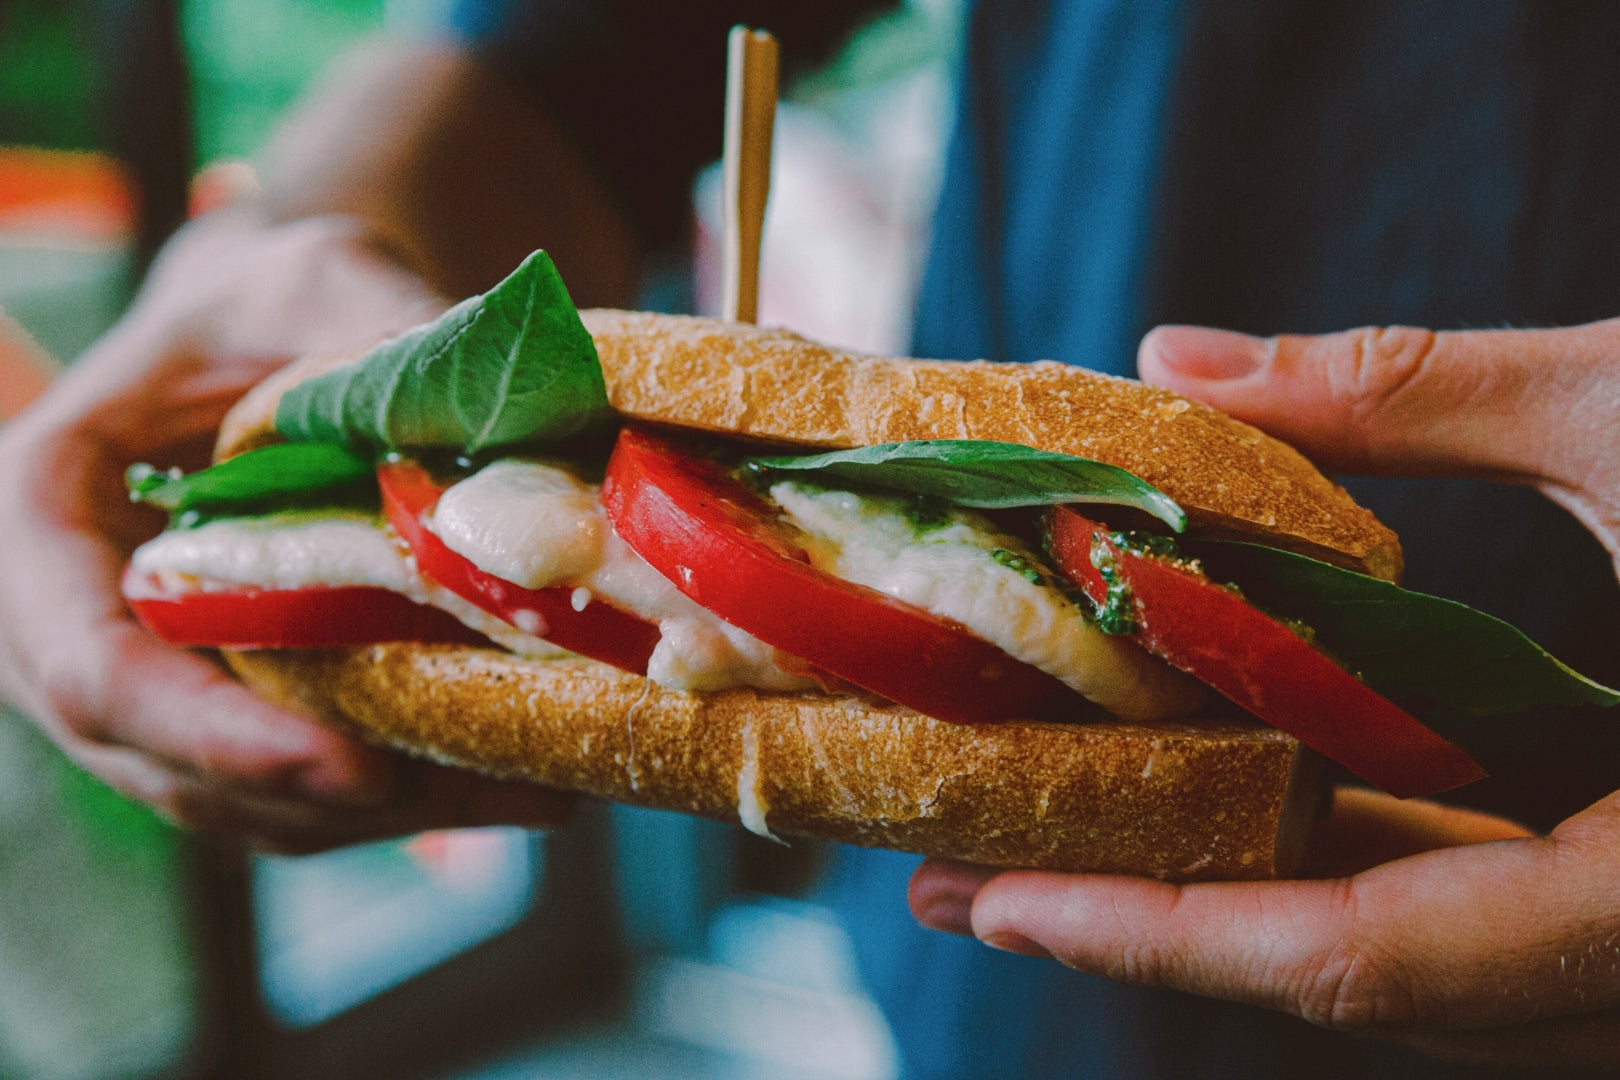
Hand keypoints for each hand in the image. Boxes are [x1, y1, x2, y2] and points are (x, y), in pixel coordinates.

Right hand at [0, 210, 570, 852]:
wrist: (274, 327)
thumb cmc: (270, 293)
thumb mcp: (321, 278)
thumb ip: (385, 335)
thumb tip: (512, 433)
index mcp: (42, 509)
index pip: (92, 668)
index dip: (214, 737)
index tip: (355, 769)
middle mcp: (70, 615)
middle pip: (168, 762)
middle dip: (326, 797)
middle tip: (484, 793)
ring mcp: (144, 671)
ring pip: (236, 797)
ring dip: (382, 814)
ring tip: (530, 795)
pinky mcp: (224, 698)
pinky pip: (288, 780)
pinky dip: (398, 794)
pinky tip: (514, 776)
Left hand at [911, 319, 1619, 1065]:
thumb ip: (1408, 396)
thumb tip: (1181, 355)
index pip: (1371, 957)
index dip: (1166, 940)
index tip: (1000, 900)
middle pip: (1364, 986)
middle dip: (1151, 932)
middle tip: (965, 872)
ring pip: (1421, 967)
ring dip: (1231, 908)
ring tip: (1048, 848)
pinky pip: (1482, 915)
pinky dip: (1348, 869)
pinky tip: (1233, 808)